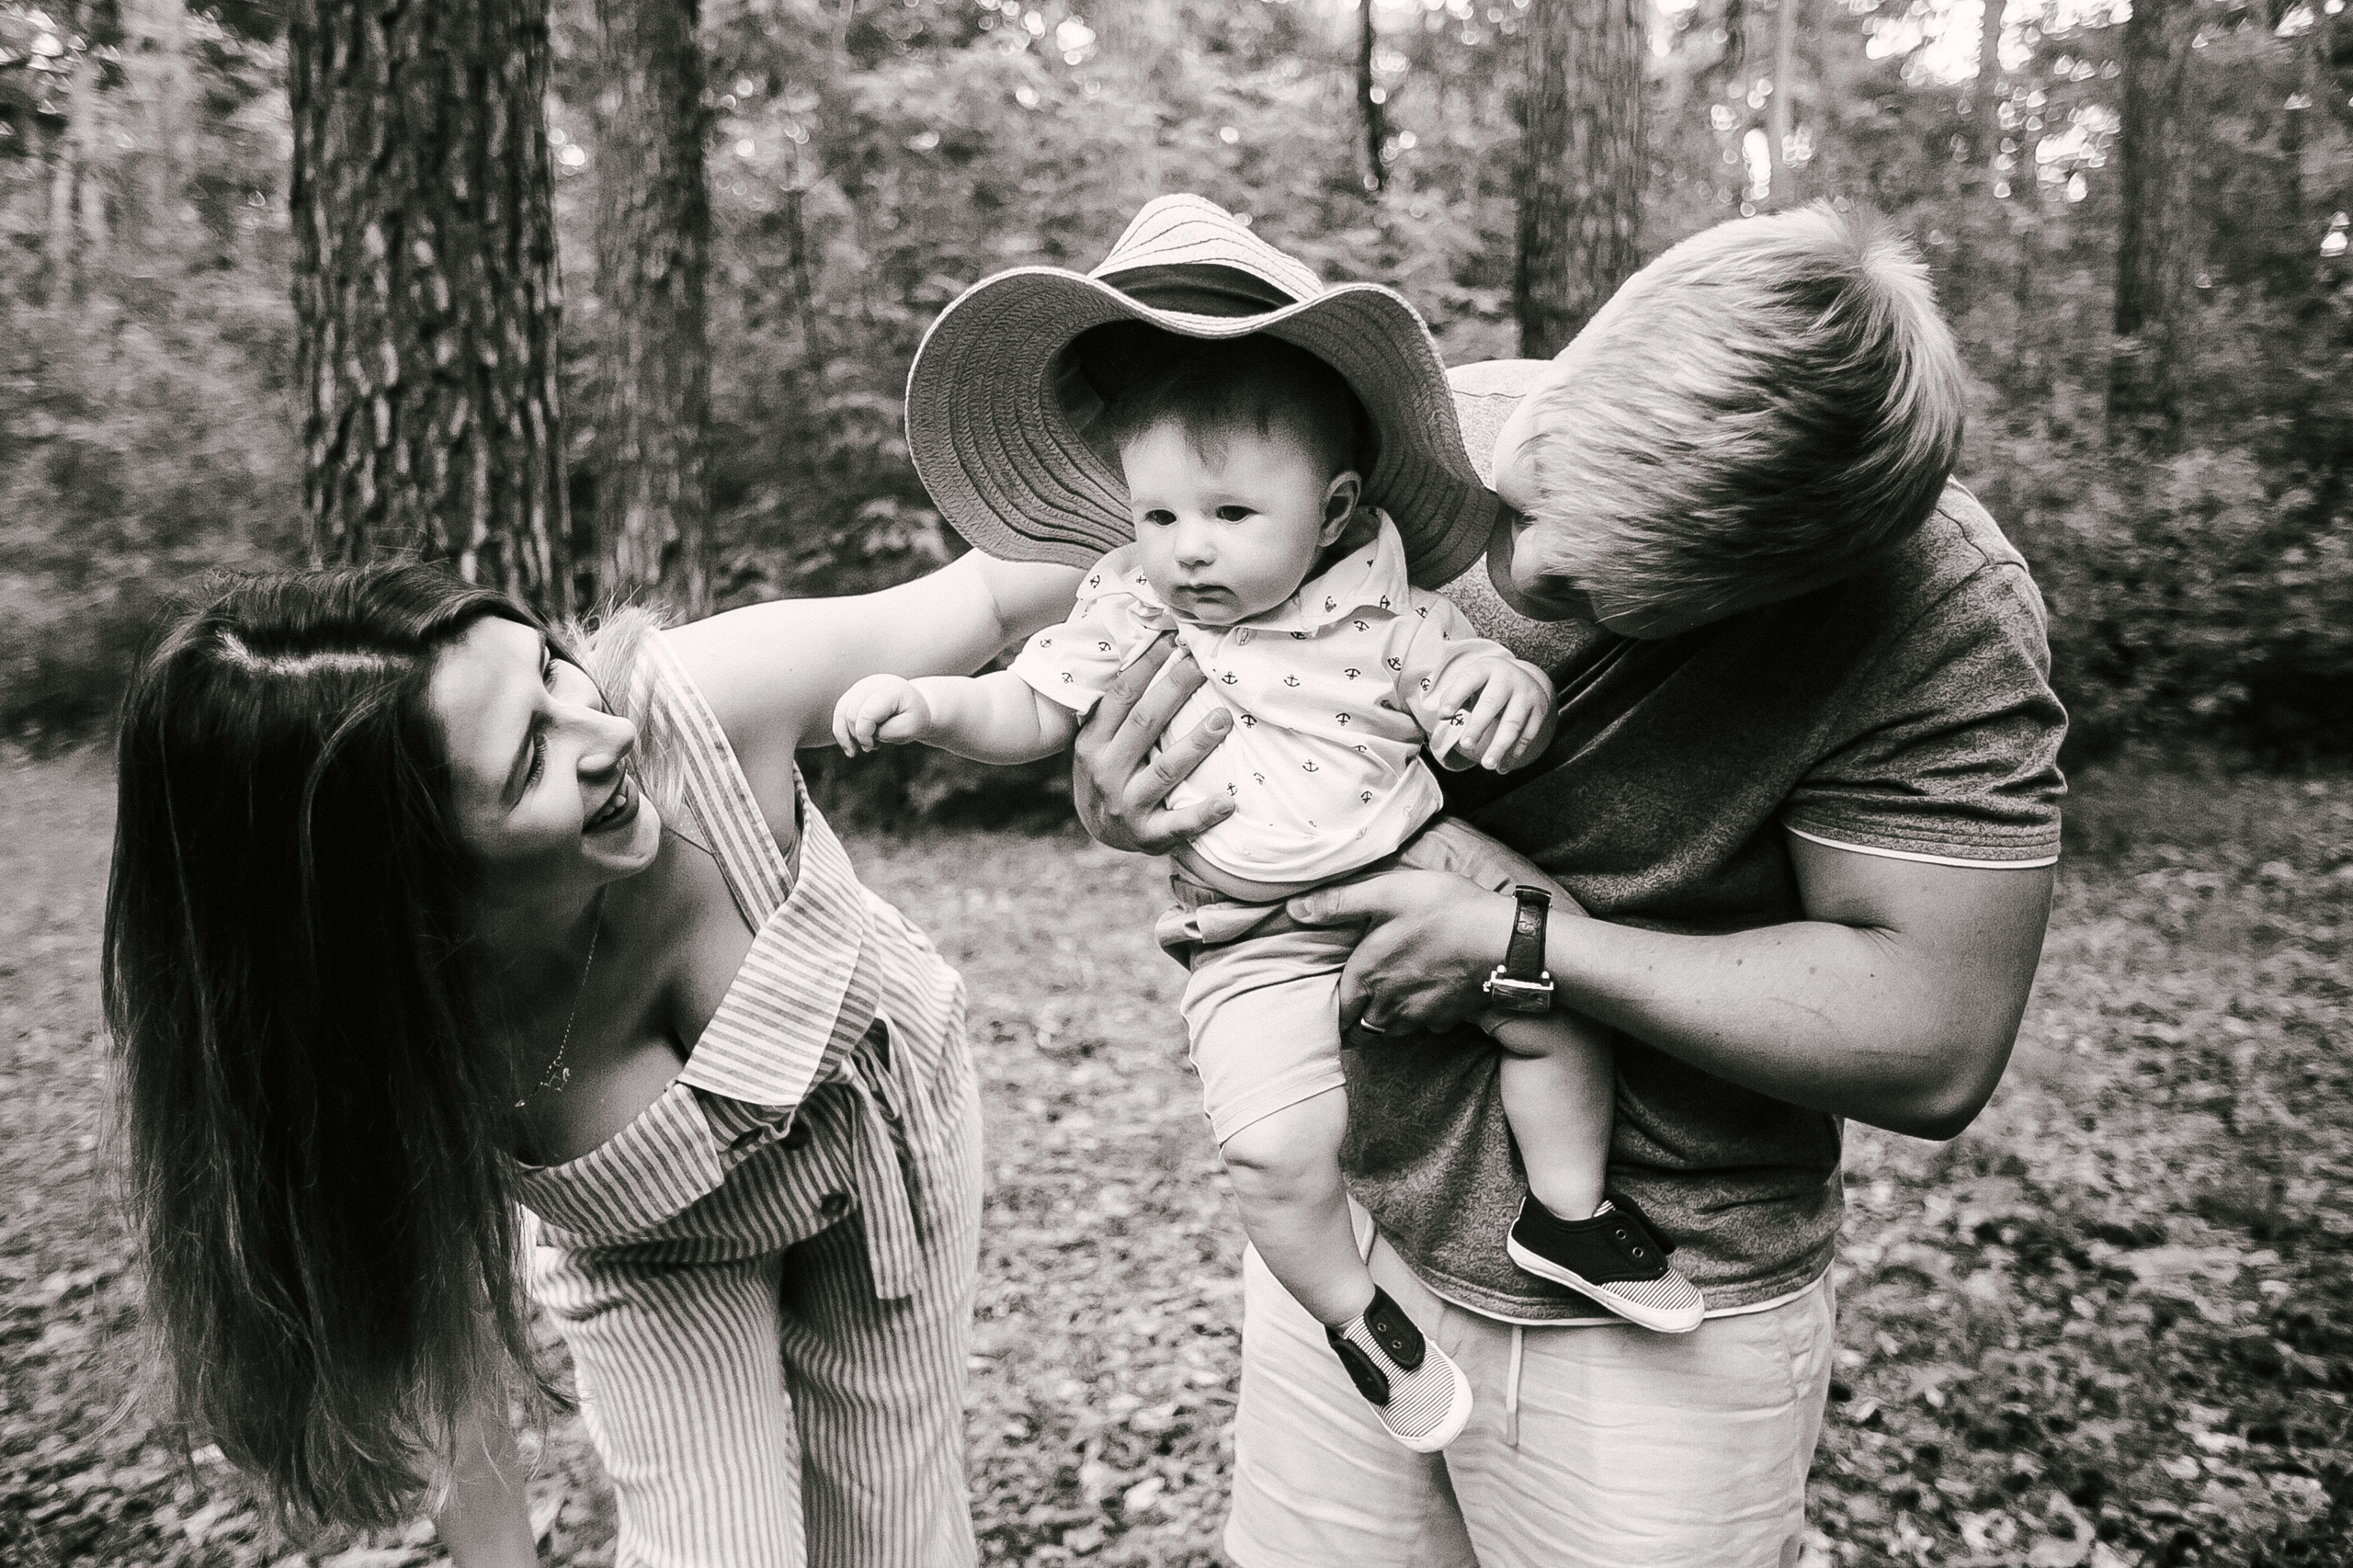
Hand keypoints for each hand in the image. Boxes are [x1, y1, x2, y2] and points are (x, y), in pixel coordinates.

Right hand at [833, 674, 932, 755]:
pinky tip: (849, 744)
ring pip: (841, 711)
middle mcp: (873, 683)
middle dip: (857, 735)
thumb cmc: (913, 717)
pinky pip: (839, 711)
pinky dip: (841, 730)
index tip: (873, 746)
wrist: (915, 706)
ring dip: (845, 734)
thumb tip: (865, 733)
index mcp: (891, 690)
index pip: (867, 713)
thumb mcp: (910, 729)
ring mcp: (861, 686)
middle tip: (871, 747)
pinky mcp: (854, 693)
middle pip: (851, 712)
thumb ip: (888, 732)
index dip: (865, 734)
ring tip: (855, 750)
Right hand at [1071, 633, 1235, 853]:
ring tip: (1223, 718)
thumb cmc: (1108, 771)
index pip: (1121, 695)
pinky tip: (1229, 801)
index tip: (1175, 637)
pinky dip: (1203, 813)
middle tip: (1204, 663)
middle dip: (1176, 688)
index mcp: (1093, 741)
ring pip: (1164, 770)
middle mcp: (1105, 771)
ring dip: (1196, 743)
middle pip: (1144, 723)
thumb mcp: (1099, 740)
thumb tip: (1153, 647)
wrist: (1098, 832)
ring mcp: (1125, 805)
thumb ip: (1120, 708)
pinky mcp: (1147, 836)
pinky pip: (1178, 824)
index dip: (1147, 664)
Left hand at [1286, 868, 1517, 1034]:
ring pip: (1389, 1029)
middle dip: (1354, 1018)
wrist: (1506, 941)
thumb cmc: (1445, 911)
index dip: (1330, 1009)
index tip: (1328, 999)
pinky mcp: (1447, 1018)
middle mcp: (1388, 1005)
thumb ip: (1338, 902)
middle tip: (1353, 1000)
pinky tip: (1423, 993)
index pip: (1336, 1013)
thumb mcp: (1387, 893)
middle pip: (1360, 1027)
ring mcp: (1419, 1016)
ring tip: (1385, 996)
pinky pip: (1422, 1026)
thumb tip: (1294, 909)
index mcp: (1367, 977)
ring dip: (1383, 1019)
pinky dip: (1417, 1016)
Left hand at [1425, 658, 1554, 773]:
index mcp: (1487, 668)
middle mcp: (1509, 679)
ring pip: (1513, 724)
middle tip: (1464, 745)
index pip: (1469, 680)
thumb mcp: (1472, 681)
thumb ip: (1454, 695)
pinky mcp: (1540, 711)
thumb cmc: (1486, 685)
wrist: (1523, 679)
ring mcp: (1527, 695)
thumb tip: (1444, 715)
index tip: (1443, 715)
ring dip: (1499, 747)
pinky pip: (1528, 735)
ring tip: (1487, 765)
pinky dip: (1515, 753)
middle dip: (1478, 726)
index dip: (1455, 697)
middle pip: (1492, 703)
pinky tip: (1503, 767)